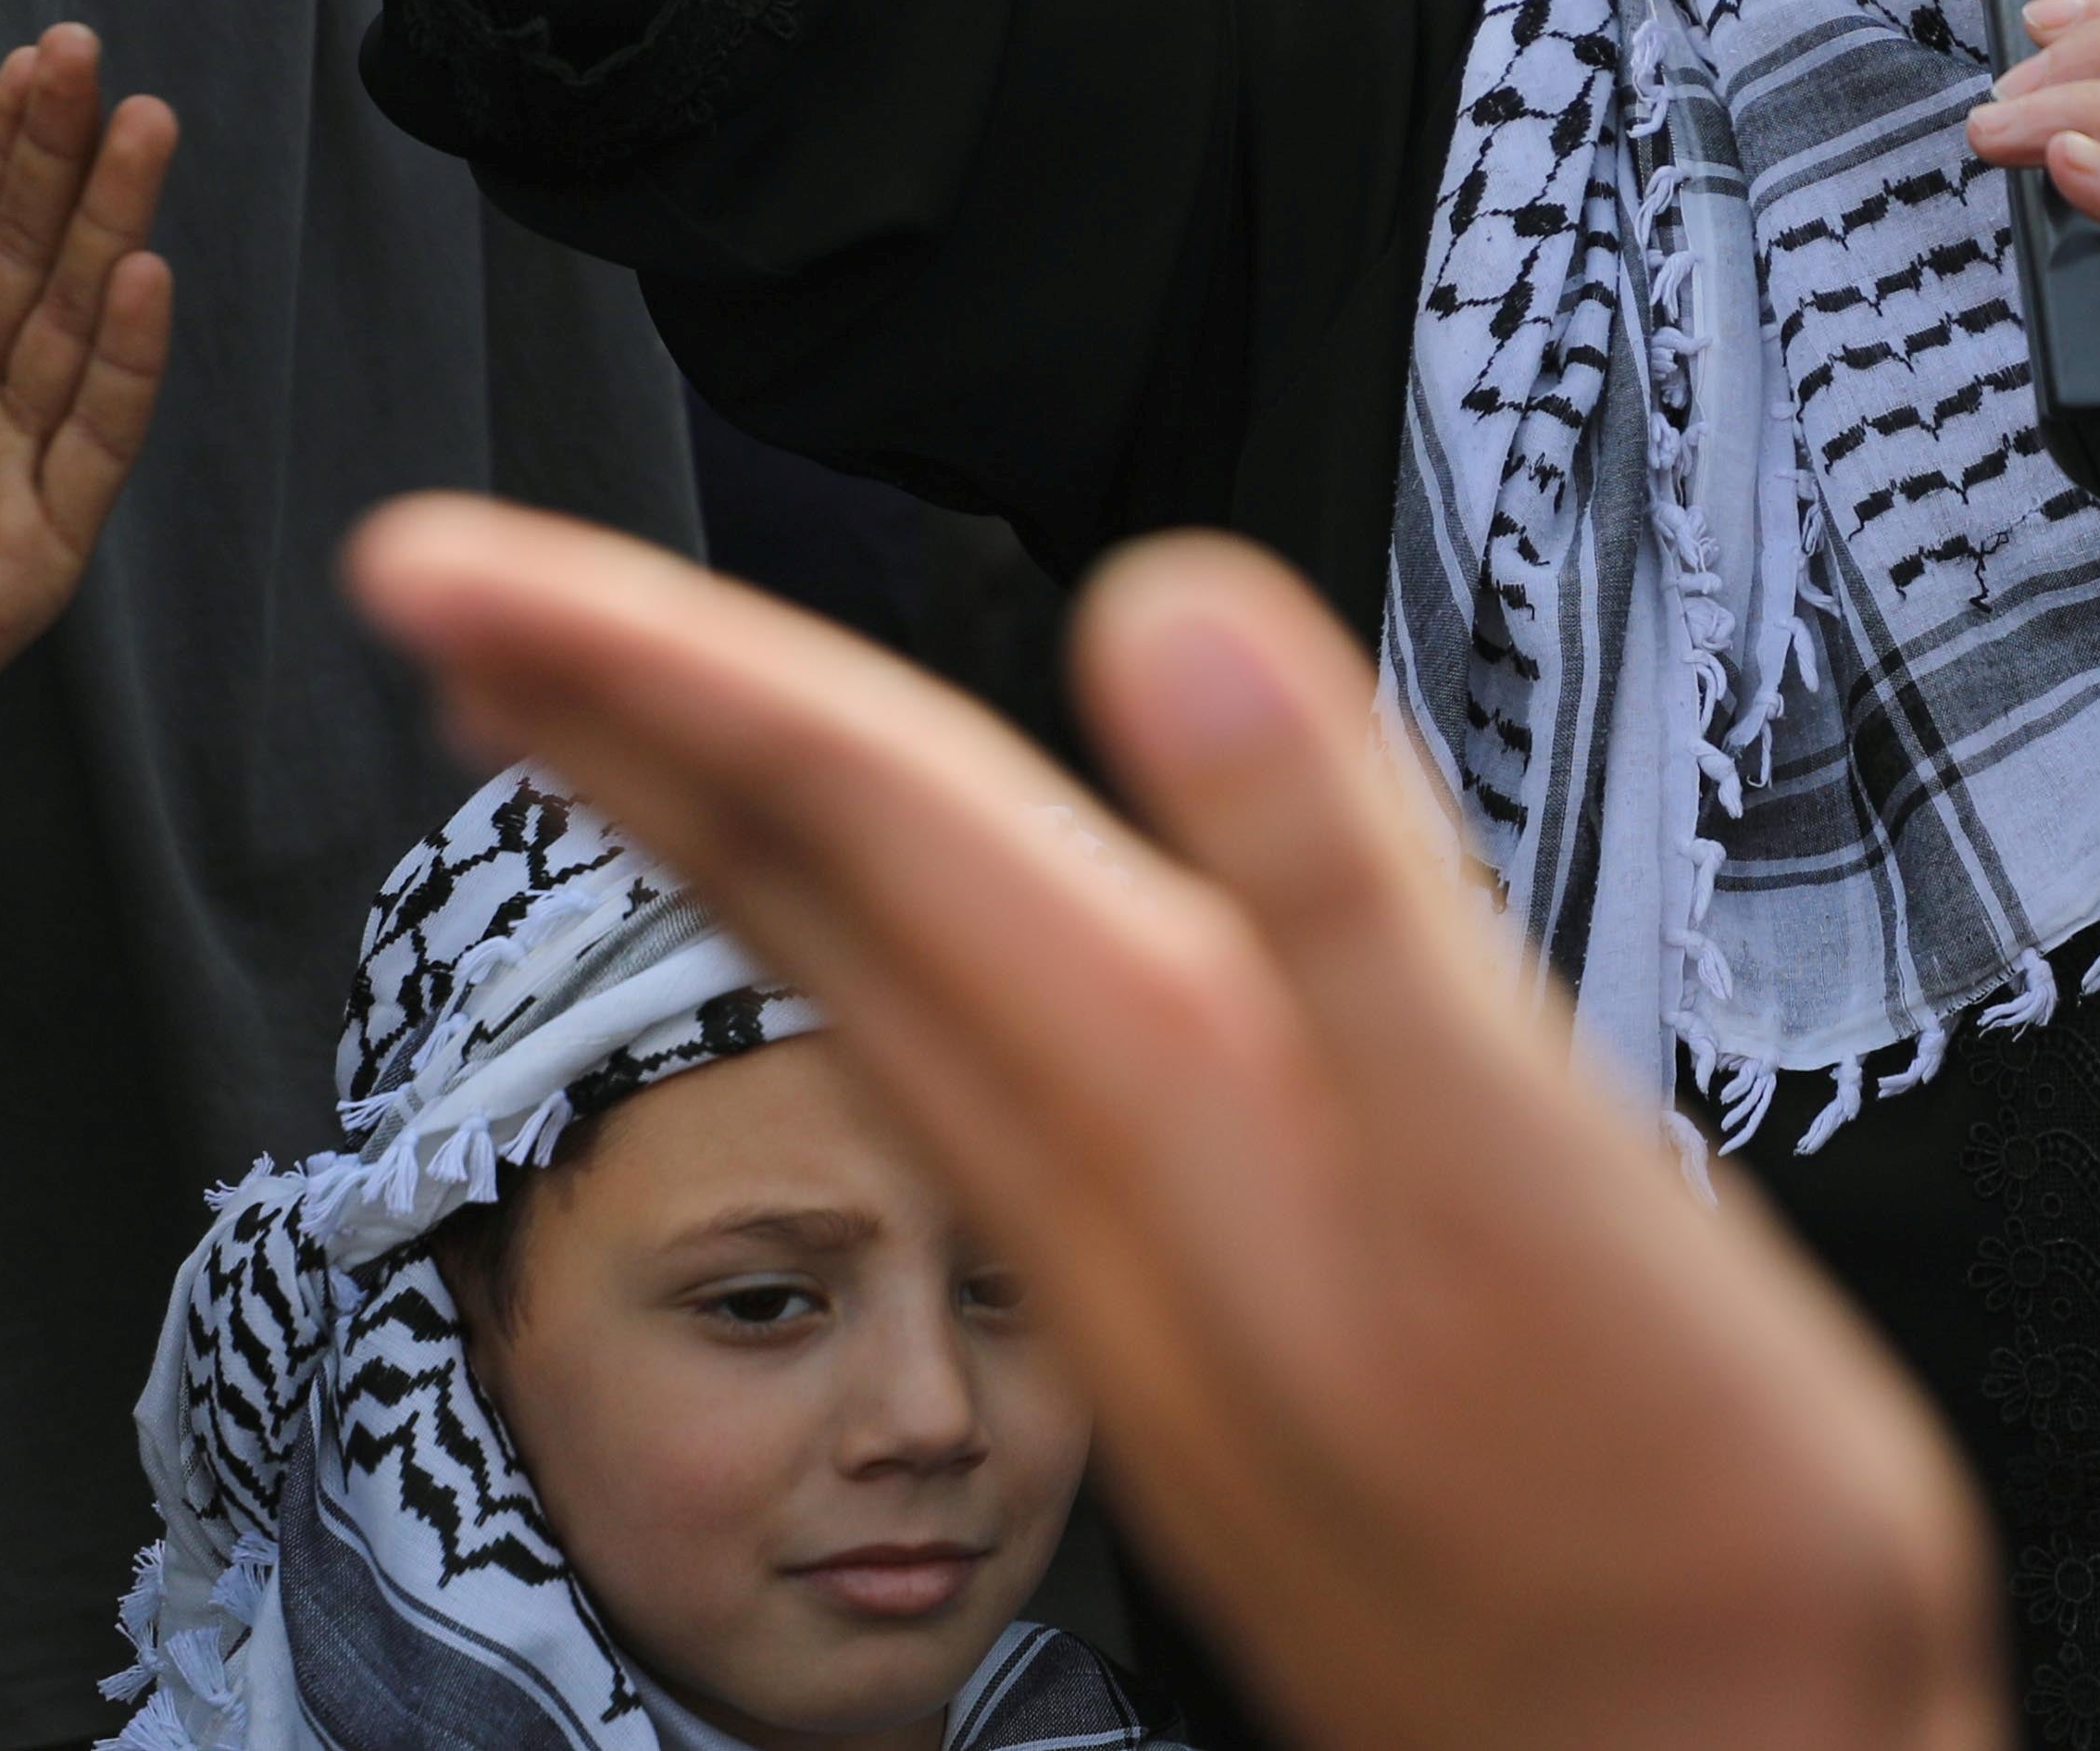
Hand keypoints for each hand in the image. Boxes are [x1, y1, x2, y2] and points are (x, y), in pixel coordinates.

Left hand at [0, 27, 175, 882]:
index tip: (35, 59)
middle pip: (27, 263)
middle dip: (63, 159)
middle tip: (94, 56)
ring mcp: (1, 481)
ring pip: (73, 332)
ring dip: (111, 229)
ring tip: (143, 128)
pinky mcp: (28, 556)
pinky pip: (88, 447)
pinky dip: (125, 365)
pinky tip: (144, 279)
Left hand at [337, 507, 2012, 1750]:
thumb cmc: (1659, 1538)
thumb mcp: (1516, 1157)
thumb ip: (1336, 876)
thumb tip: (1169, 615)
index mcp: (1164, 1077)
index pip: (851, 802)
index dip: (647, 651)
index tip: (444, 562)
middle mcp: (1103, 1164)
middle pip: (800, 884)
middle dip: (609, 719)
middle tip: (439, 600)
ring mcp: (1133, 1256)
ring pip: (863, 980)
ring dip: (711, 834)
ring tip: (600, 728)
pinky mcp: (1197, 1323)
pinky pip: (965, 1072)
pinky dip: (871, 959)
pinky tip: (898, 948)